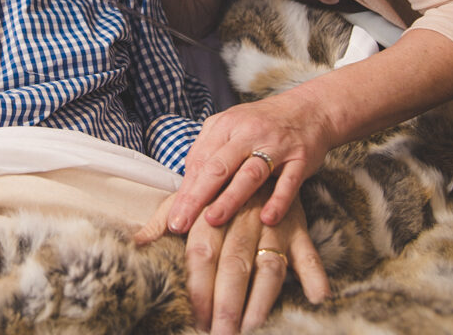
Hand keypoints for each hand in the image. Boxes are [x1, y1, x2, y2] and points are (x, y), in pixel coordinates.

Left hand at [137, 188, 329, 333]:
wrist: (261, 137)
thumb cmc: (218, 177)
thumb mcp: (189, 191)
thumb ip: (164, 218)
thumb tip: (136, 242)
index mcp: (212, 207)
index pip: (202, 250)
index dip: (198, 284)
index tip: (194, 314)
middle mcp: (242, 213)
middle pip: (234, 261)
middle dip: (226, 300)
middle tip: (220, 332)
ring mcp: (272, 218)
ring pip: (269, 260)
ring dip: (262, 296)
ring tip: (251, 326)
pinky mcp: (298, 221)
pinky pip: (307, 248)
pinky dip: (314, 271)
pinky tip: (316, 295)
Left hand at [167, 89, 333, 231]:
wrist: (309, 109)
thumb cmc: (262, 123)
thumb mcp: (231, 125)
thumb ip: (209, 149)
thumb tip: (187, 180)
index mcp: (225, 125)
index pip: (200, 160)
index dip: (185, 189)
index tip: (172, 217)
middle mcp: (248, 134)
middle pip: (218, 167)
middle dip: (196, 196)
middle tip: (180, 223)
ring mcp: (275, 146)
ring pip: (249, 174)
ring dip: (230, 198)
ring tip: (212, 220)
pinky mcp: (300, 159)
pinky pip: (288, 182)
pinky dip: (278, 201)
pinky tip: (267, 219)